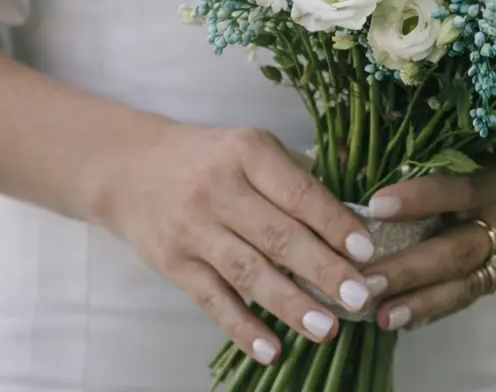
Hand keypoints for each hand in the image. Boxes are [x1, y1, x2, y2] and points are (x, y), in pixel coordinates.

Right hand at [95, 122, 380, 364]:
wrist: (129, 168)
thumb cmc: (210, 159)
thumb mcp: (252, 146)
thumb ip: (301, 173)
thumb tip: (361, 203)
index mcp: (247, 151)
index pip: (298, 192)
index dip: (333, 222)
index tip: (366, 250)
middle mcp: (218, 188)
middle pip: (277, 235)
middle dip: (322, 270)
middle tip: (359, 297)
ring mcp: (193, 228)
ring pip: (248, 272)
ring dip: (290, 304)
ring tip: (326, 328)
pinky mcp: (173, 263)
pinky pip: (212, 301)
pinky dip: (243, 328)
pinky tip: (272, 350)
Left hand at [364, 124, 495, 330]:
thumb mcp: (495, 129)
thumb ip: (443, 136)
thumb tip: (376, 127)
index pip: (458, 190)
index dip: (418, 198)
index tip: (375, 203)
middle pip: (457, 251)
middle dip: (409, 269)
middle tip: (364, 281)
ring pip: (465, 283)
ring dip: (421, 302)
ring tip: (381, 317)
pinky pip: (473, 293)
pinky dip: (438, 308)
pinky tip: (404, 320)